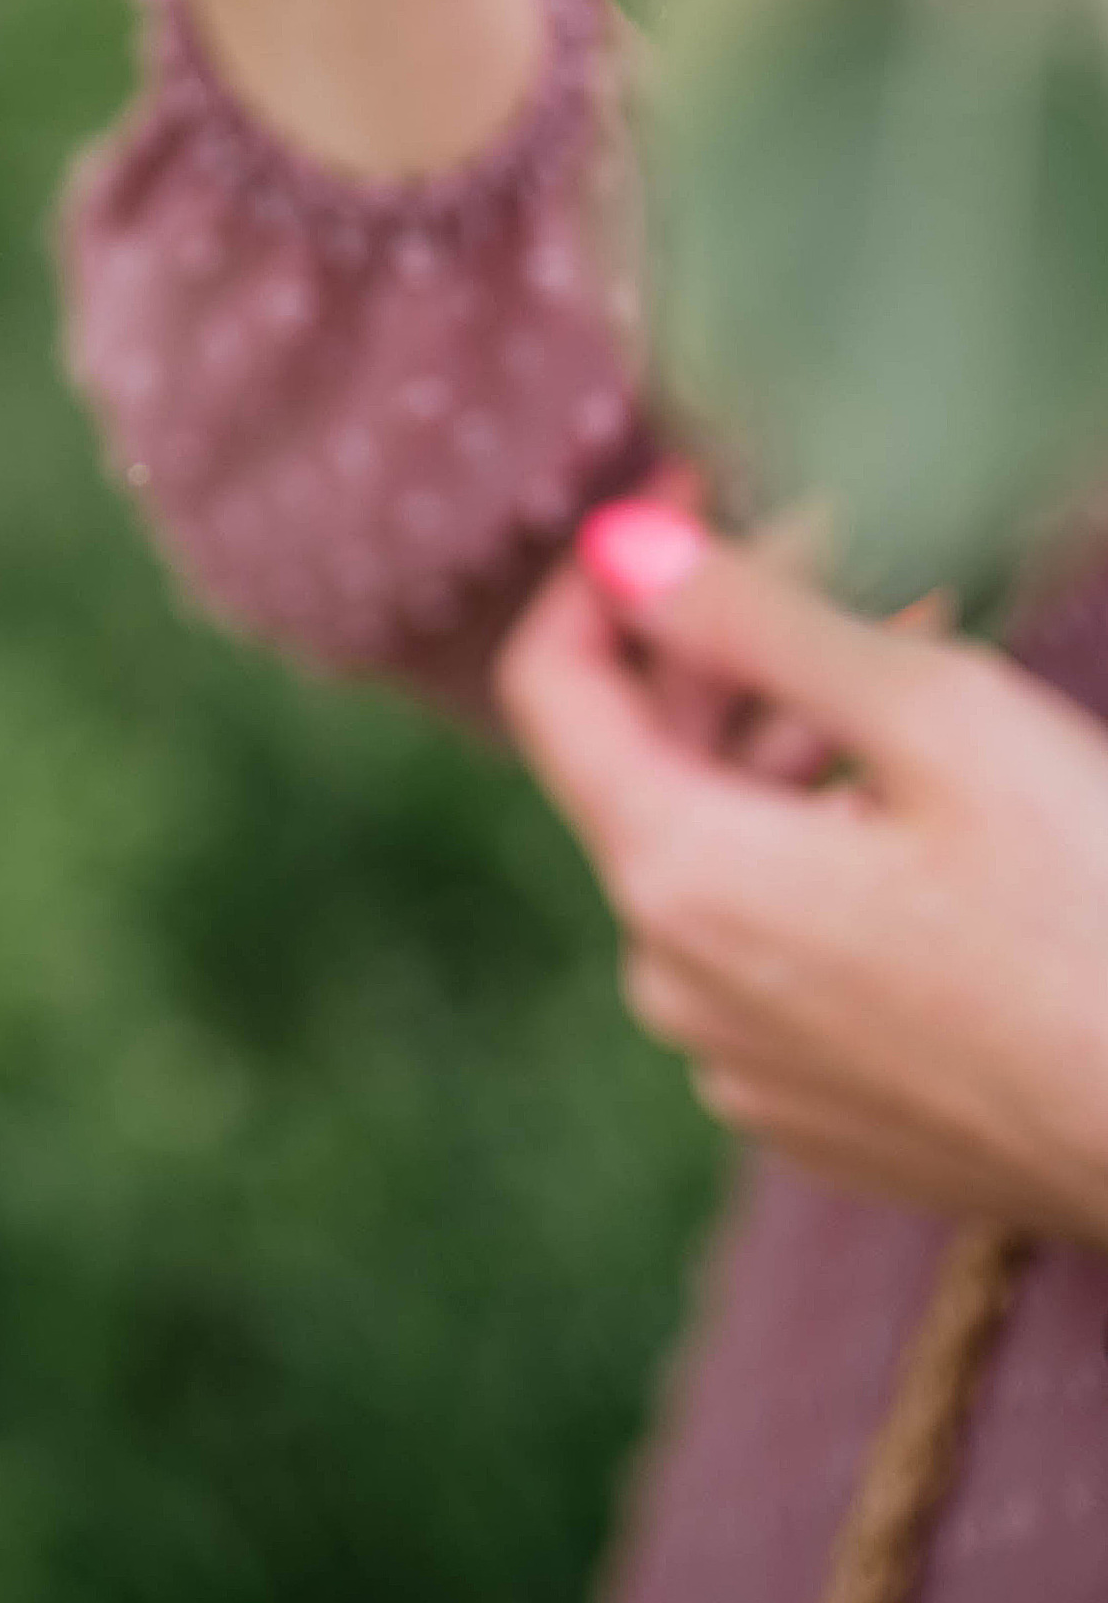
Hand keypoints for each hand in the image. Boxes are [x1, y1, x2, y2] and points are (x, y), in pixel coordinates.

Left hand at [498, 502, 1107, 1244]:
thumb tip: (616, 545)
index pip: (550, 685)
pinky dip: (830, 845)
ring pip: (724, 850)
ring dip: (798, 736)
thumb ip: (756, 619)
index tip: (700, 489)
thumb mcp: (939, 718)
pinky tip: (942, 804)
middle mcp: (676, 985)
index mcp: (677, 880)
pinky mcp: (826, 1113)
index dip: (611, 569)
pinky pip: (780, 941)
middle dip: (737, 643)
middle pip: (647, 763)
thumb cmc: (1106, 916)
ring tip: (928, 650)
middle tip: (862, 550)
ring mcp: (748, 1064)